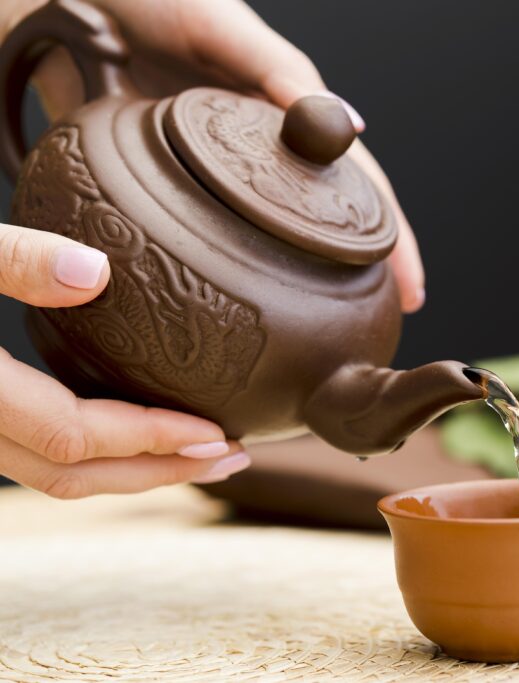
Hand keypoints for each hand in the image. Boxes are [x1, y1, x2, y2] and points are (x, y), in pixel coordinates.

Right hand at [0, 222, 251, 496]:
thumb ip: (6, 258)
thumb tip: (94, 271)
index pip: (72, 437)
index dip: (149, 440)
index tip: (216, 434)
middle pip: (71, 477)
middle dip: (157, 475)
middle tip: (231, 460)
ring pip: (48, 476)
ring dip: (128, 472)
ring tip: (197, 456)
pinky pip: (29, 455)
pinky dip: (88, 455)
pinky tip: (124, 432)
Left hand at [3, 0, 425, 312]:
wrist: (64, 2)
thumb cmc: (153, 1)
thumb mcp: (223, 29)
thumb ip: (280, 71)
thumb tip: (350, 126)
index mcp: (283, 117)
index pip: (355, 184)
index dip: (390, 235)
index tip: (412, 286)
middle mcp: (257, 152)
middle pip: (324, 219)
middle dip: (363, 270)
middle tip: (387, 319)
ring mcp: (214, 176)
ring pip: (272, 237)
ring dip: (309, 279)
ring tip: (333, 322)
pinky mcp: (161, 188)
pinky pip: (205, 237)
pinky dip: (235, 271)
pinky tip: (250, 297)